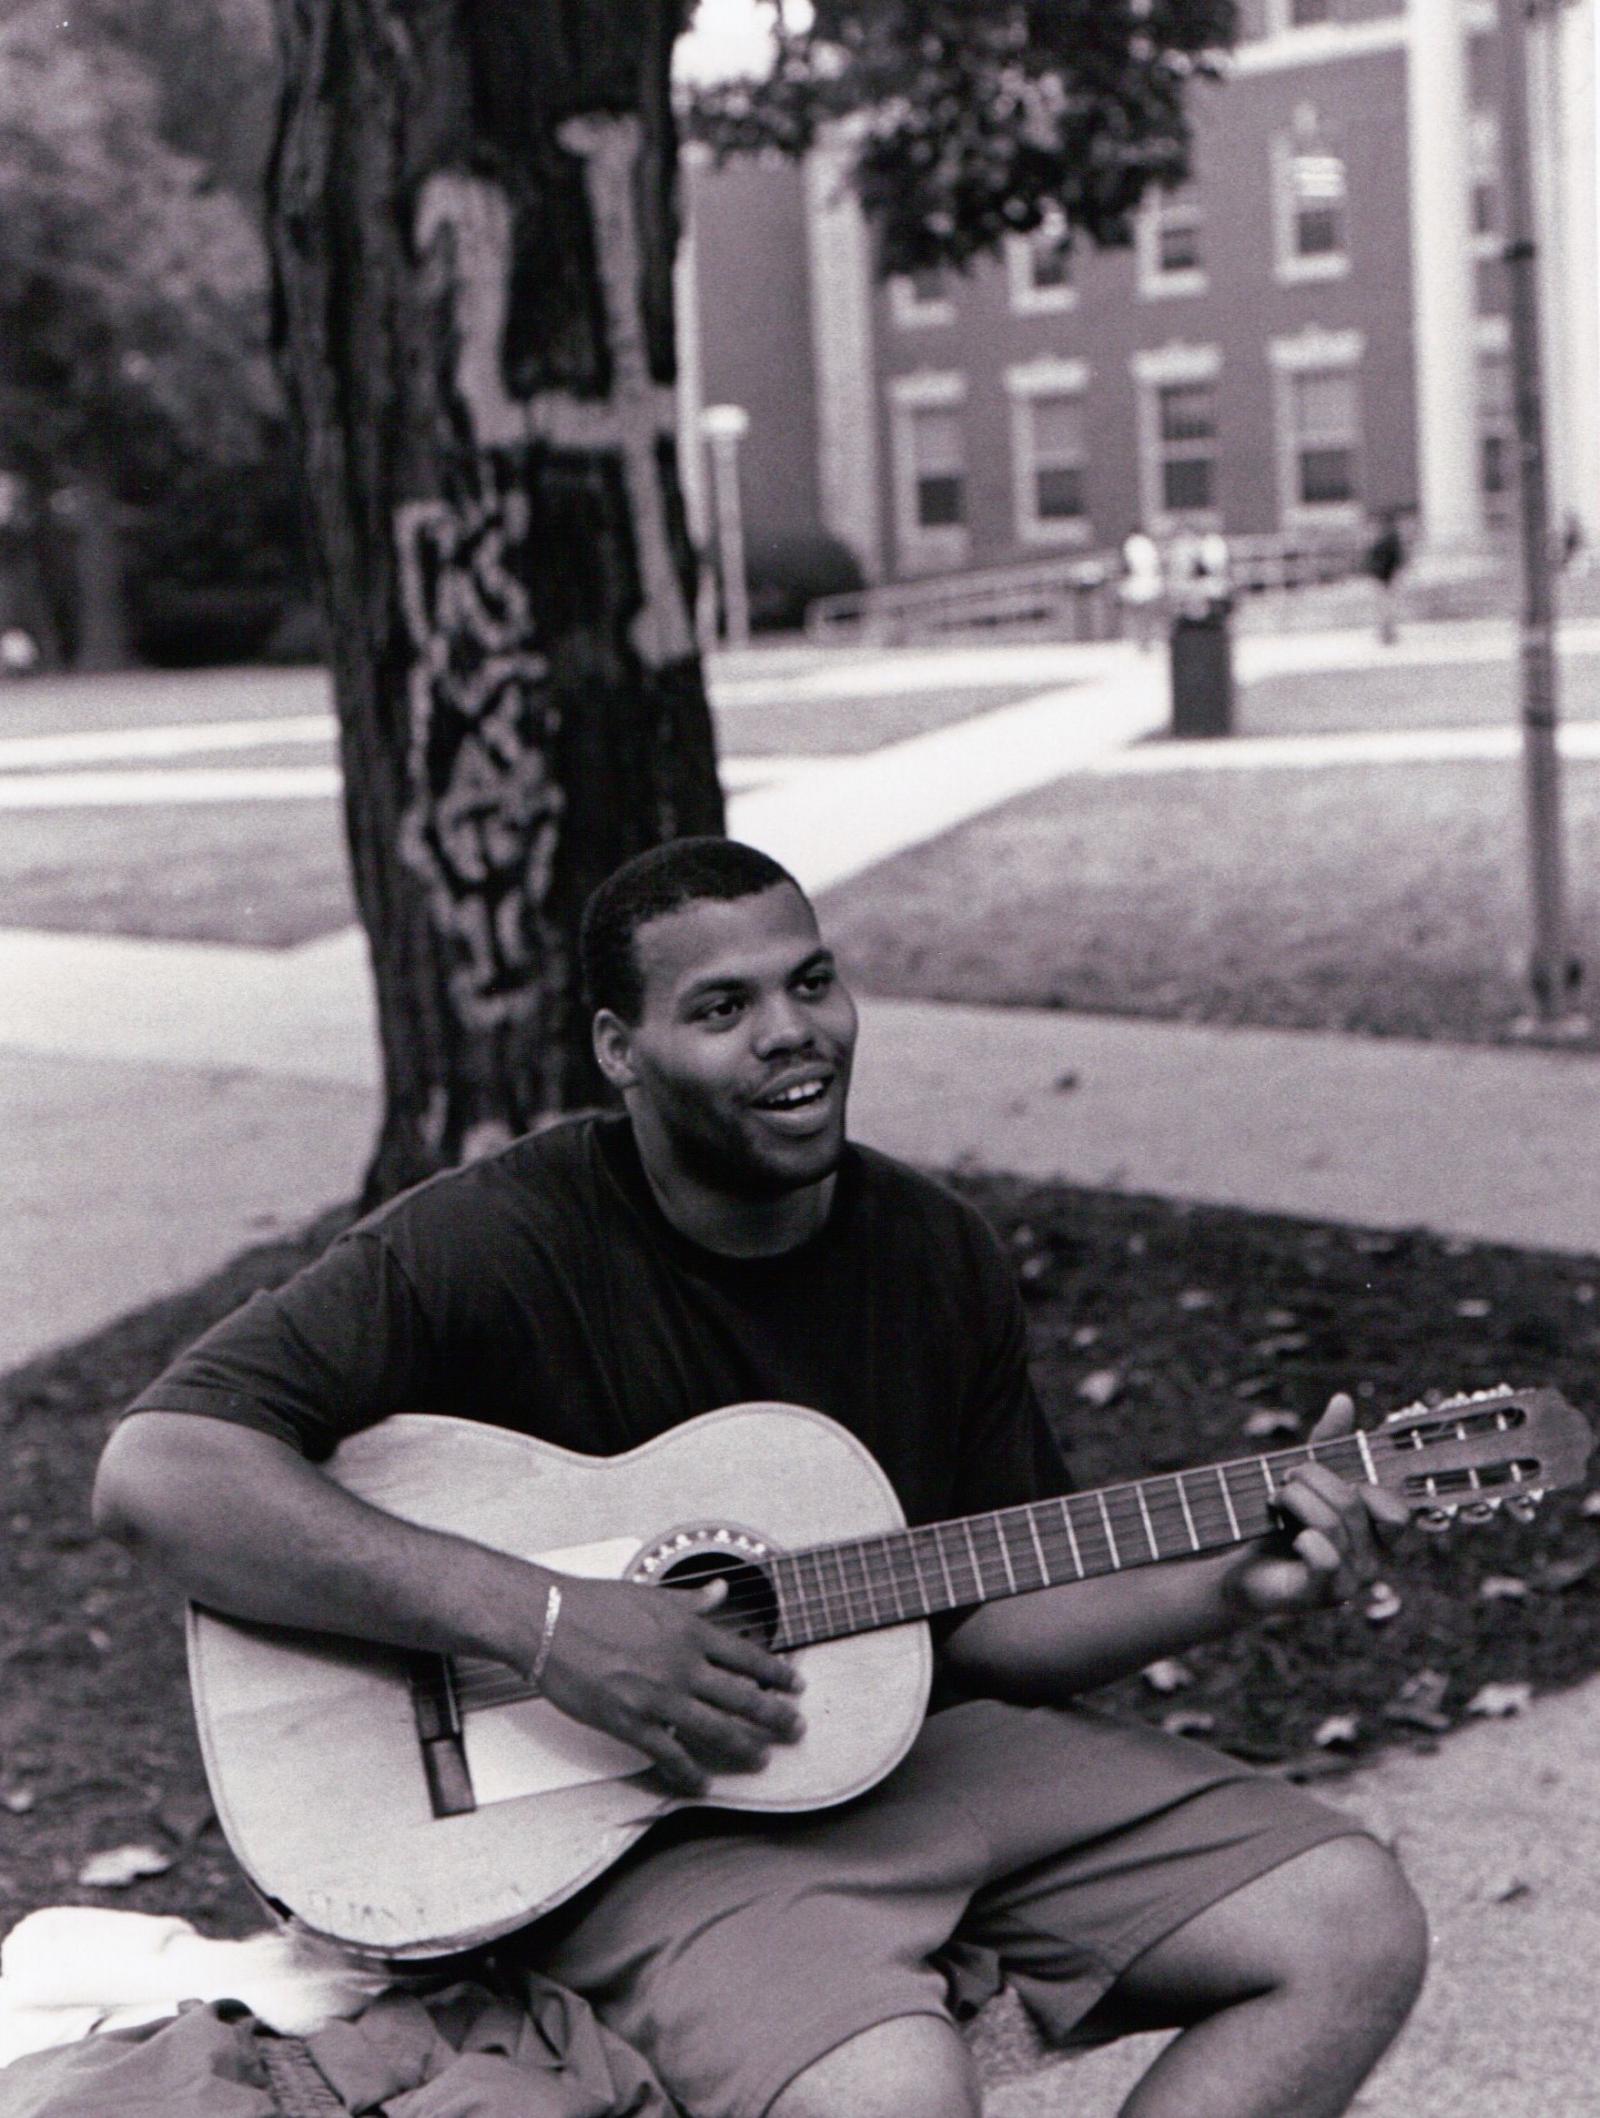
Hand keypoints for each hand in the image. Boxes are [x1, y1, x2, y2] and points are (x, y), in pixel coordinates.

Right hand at [531, 1574, 803, 1794]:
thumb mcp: (652, 1595)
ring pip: (716, 1730)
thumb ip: (692, 1601)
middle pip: (743, 1697)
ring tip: (763, 1758)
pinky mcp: (631, 1723)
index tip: (795, 1685)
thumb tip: (721, 1590)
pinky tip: (704, 1782)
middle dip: (775, 1716)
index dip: (776, 1673)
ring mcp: (659, 1697)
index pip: (747, 1656)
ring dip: (745, 1747)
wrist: (550, 1622)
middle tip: (796, 1728)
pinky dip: (691, 1772)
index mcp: (690, 1632)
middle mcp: (682, 1665)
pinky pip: (670, 1754)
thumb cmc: (596, 1604)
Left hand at [1222, 1393, 1410, 1618]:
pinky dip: (1305, 1538)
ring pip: (1333, 1525)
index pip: (1396, 1510)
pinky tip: (1292, 1536)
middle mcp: (1371, 1561)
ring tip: (1276, 1500)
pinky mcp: (1321, 1596)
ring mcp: (1350, 1582)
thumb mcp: (1305, 1479)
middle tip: (1286, 1478)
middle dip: (1311, 1478)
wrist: (1244, 1569)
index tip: (1326, 1473)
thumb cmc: (1281, 1524)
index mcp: (1375, 1535)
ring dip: (1296, 1500)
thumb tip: (1343, 1399)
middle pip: (1352, 1504)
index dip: (1364, 1486)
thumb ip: (1327, 1444)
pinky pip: (1326, 1560)